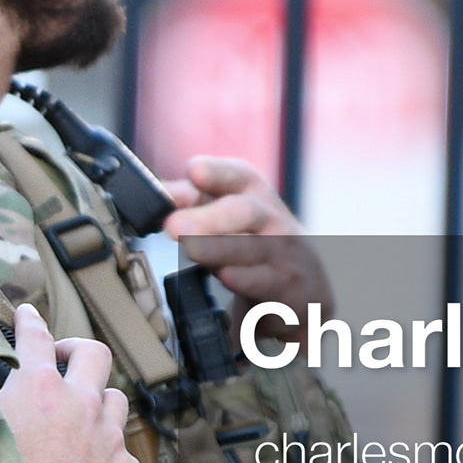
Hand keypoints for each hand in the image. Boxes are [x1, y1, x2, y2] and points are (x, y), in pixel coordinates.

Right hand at [1, 303, 143, 462]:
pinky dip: (105, 453)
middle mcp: (81, 405)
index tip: (26, 313)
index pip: (35, 338)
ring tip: (78, 419)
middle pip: (93, 354)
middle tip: (61, 361)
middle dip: (76, 351)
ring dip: (97, 403)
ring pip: (115, 400)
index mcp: (39, 391)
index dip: (29, 322)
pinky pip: (120, 451)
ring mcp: (108, 438)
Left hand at [162, 157, 335, 317]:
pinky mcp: (288, 288)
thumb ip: (193, 204)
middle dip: (210, 216)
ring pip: (254, 248)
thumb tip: (158, 192)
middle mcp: (273, 220)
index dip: (217, 172)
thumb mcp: (229, 219)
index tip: (193, 171)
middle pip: (245, 211)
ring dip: (219, 248)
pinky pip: (267, 282)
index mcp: (255, 196)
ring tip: (191, 248)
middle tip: (173, 225)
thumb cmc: (258, 246)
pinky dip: (246, 279)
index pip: (239, 176)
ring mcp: (283, 254)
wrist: (304, 291)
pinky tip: (226, 276)